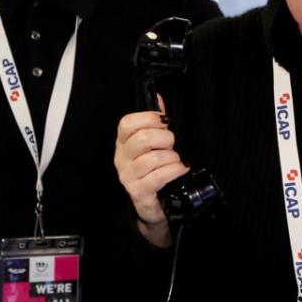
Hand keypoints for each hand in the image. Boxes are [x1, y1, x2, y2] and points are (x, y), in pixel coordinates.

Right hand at [114, 110, 188, 246]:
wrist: (156, 204)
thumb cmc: (155, 169)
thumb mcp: (154, 144)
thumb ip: (155, 121)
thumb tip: (158, 97)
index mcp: (123, 143)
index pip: (126, 123)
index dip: (148, 118)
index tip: (164, 122)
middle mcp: (121, 159)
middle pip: (142, 138)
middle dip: (165, 139)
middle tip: (171, 145)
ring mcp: (128, 177)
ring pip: (153, 158)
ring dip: (172, 157)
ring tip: (175, 161)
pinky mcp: (139, 192)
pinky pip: (159, 176)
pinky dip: (175, 170)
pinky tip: (180, 170)